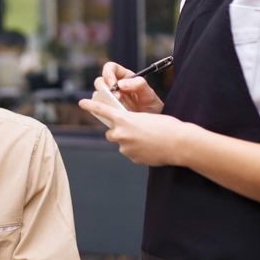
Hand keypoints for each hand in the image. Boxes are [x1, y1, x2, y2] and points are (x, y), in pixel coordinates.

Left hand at [76, 99, 192, 165]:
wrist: (179, 143)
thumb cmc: (166, 126)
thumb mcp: (146, 118)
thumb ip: (131, 124)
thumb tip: (127, 133)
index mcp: (124, 119)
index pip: (103, 111)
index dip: (91, 106)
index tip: (81, 102)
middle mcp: (121, 133)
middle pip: (111, 133)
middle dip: (119, 132)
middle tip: (135, 131)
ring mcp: (125, 147)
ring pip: (122, 144)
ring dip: (130, 142)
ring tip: (148, 140)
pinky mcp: (132, 158)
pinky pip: (131, 153)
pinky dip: (138, 151)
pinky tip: (151, 148)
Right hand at [100, 62, 163, 113]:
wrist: (151, 122)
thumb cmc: (151, 105)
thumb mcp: (149, 94)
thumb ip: (139, 85)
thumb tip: (121, 84)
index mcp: (124, 77)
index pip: (110, 68)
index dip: (108, 73)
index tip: (113, 83)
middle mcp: (115, 86)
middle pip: (100, 81)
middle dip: (105, 89)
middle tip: (116, 98)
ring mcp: (110, 98)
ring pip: (98, 94)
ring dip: (104, 100)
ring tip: (117, 107)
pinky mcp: (108, 109)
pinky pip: (98, 107)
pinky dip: (102, 109)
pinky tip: (113, 113)